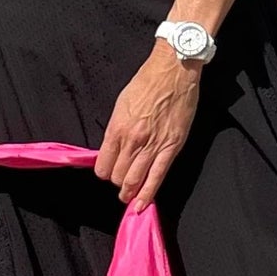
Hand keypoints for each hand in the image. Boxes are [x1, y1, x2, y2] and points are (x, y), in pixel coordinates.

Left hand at [97, 41, 200, 212]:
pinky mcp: (171, 147)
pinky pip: (157, 177)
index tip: (109, 172)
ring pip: (135, 181)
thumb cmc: (147, 83)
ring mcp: (152, 145)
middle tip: (121, 185)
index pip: (103, 165)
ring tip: (130, 199)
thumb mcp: (121, 104)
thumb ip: (116, 130)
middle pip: (118, 176)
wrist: (173, 71)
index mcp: (117, 128)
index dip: (105, 172)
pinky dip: (148, 194)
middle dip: (118, 183)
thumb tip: (113, 149)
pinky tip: (142, 204)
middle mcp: (132, 140)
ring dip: (130, 193)